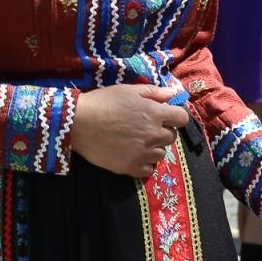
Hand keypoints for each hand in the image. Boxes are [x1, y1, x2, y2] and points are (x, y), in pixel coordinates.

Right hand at [68, 84, 188, 177]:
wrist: (79, 123)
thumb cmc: (104, 102)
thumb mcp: (129, 90)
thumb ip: (154, 92)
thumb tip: (173, 94)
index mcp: (155, 114)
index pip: (182, 118)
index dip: (175, 116)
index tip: (166, 116)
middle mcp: (153, 135)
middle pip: (171, 137)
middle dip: (162, 131)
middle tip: (146, 127)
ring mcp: (143, 153)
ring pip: (161, 154)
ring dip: (154, 148)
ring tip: (138, 141)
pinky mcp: (131, 168)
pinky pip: (149, 170)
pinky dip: (144, 163)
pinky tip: (133, 154)